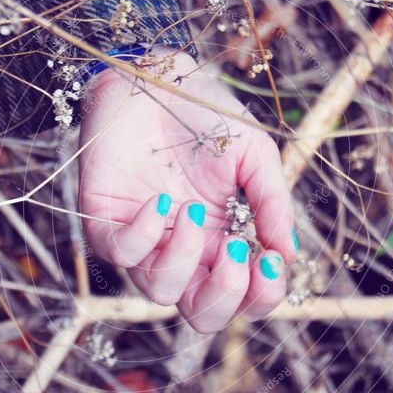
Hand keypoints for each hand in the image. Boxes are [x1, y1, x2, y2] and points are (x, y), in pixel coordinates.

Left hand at [79, 46, 296, 332]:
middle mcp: (183, 252)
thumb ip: (273, 204)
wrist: (154, 77)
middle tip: (235, 250)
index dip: (261, 296)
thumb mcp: (254, 155)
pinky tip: (160, 200)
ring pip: (159, 293)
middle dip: (224, 296)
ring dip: (185, 256)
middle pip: (201, 316)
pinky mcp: (104, 221)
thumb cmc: (204, 117)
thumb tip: (288, 255)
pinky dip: (144, 235)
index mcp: (221, 242)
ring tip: (193, 208)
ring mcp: (143, 241)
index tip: (270, 259)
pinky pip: (122, 254)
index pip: (242, 299)